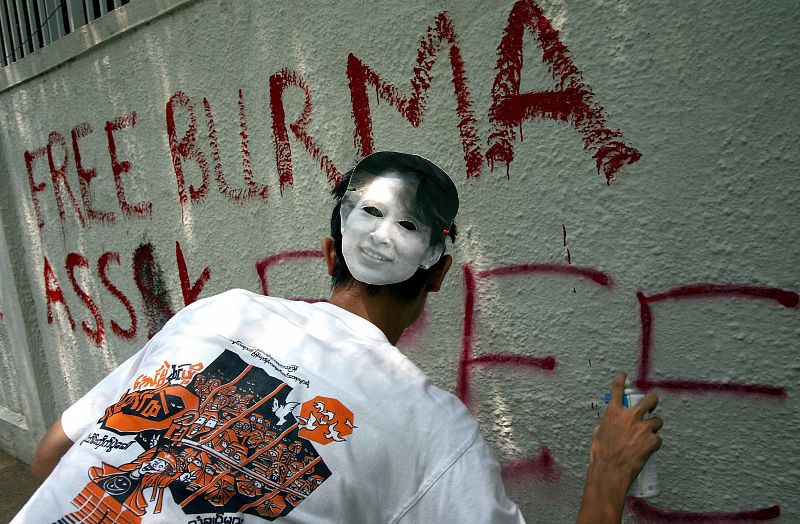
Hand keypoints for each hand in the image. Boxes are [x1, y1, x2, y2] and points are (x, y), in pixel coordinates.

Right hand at [576, 371, 662, 523]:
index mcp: (613, 414)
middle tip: (652, 405)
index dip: (620, 380)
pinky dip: (654, 444)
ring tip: (648, 435)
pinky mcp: (652, 440)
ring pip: (658, 421)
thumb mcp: (598, 435)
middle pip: (649, 399)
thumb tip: (606, 426)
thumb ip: (605, 426)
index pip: (616, 390)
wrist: (611, 471)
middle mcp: (629, 417)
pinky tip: (647, 450)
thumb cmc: (602, 456)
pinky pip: (658, 439)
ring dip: (654, 427)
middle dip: (653, 400)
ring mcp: (642, 428)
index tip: (622, 375)